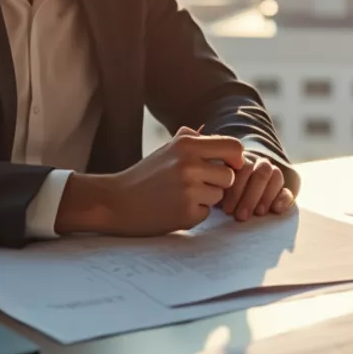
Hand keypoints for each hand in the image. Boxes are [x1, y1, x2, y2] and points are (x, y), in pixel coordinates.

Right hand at [56, 126, 244, 235]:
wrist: (116, 202)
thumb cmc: (146, 175)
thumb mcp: (168, 149)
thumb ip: (195, 140)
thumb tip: (224, 142)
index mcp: (186, 144)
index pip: (234, 147)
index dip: (237, 158)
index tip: (231, 166)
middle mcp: (189, 164)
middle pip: (229, 175)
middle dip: (218, 182)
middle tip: (196, 185)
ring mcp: (188, 190)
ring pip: (219, 196)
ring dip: (206, 199)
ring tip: (181, 196)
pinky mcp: (186, 213)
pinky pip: (206, 213)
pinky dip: (194, 213)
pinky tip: (174, 209)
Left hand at [219, 151, 295, 220]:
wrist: (248, 194)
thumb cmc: (226, 193)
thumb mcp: (220, 189)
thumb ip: (218, 190)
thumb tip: (213, 200)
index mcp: (242, 162)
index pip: (243, 169)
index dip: (235, 190)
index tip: (227, 210)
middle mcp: (259, 165)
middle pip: (261, 173)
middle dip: (250, 196)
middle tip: (241, 216)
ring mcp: (274, 175)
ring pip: (276, 176)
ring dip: (266, 196)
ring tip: (258, 213)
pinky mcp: (286, 189)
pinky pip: (288, 190)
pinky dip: (283, 199)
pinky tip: (276, 209)